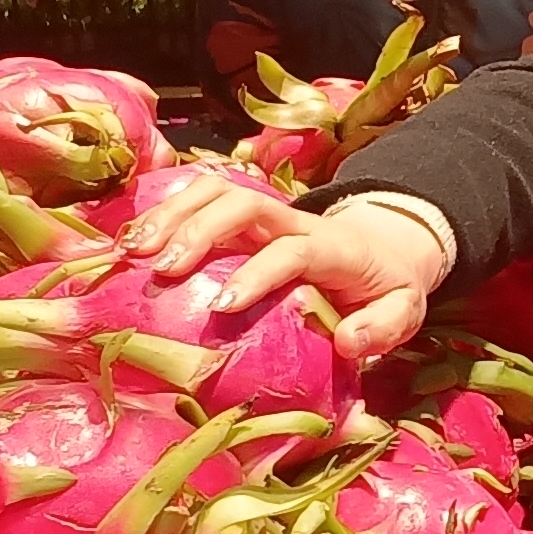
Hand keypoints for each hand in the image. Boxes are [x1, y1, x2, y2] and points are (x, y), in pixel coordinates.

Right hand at [122, 175, 448, 361]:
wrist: (384, 249)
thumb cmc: (385, 287)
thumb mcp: (403, 311)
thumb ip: (384, 327)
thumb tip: (348, 342)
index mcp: (333, 247)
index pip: (292, 249)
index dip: (258, 272)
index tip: (222, 306)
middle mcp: (294, 220)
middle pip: (244, 203)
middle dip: (199, 231)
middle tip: (163, 271)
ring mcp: (265, 214)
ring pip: (216, 191)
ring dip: (171, 215)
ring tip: (132, 251)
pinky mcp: (240, 217)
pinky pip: (199, 198)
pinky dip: (162, 213)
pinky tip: (129, 244)